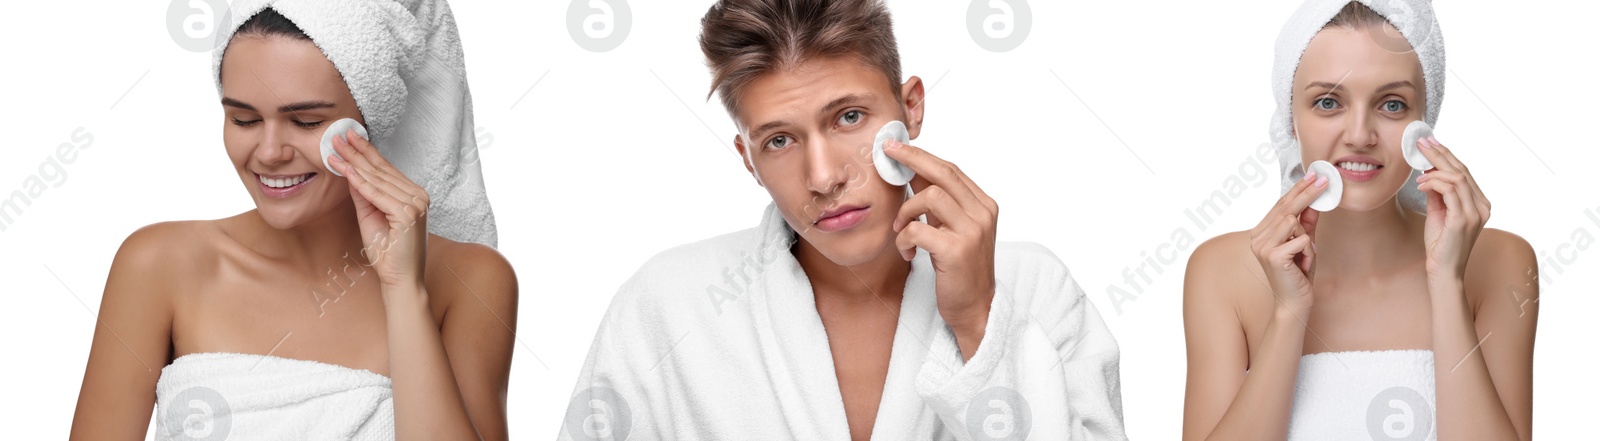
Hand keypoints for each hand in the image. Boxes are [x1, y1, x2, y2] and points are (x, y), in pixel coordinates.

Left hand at [328, 128, 430, 292]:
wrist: (401, 279)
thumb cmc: (388, 253)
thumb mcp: (370, 217)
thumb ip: (364, 195)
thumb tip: (351, 172)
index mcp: (413, 196)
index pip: (386, 170)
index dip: (366, 152)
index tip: (349, 138)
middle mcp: (418, 197)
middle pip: (381, 171)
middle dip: (357, 152)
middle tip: (339, 135)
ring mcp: (416, 205)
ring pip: (378, 180)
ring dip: (354, 163)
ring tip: (336, 149)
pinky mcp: (408, 215)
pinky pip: (378, 195)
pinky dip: (360, 182)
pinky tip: (347, 170)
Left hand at [884, 139, 997, 340]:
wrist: (976, 308)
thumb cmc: (960, 270)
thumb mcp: (953, 229)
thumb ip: (940, 204)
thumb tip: (912, 173)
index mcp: (983, 205)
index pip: (951, 169)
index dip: (922, 156)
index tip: (896, 148)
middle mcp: (982, 214)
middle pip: (943, 172)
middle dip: (911, 160)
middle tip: (886, 154)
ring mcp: (972, 231)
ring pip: (929, 196)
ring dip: (906, 211)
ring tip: (901, 229)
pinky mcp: (956, 251)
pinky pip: (918, 229)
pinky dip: (904, 238)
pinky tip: (908, 252)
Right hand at [1248, 170, 1325, 315]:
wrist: (1294, 303)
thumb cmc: (1298, 275)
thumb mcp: (1305, 244)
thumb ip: (1306, 224)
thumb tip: (1314, 203)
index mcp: (1260, 232)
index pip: (1280, 204)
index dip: (1298, 189)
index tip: (1313, 175)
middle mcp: (1257, 237)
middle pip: (1286, 208)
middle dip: (1307, 192)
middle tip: (1324, 179)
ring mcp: (1263, 246)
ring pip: (1295, 223)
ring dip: (1308, 239)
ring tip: (1305, 256)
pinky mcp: (1273, 256)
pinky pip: (1302, 240)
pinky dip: (1309, 251)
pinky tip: (1303, 264)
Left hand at [1414, 136, 1488, 283]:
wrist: (1443, 270)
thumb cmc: (1440, 244)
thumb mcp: (1438, 213)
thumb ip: (1438, 194)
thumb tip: (1429, 174)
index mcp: (1479, 203)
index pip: (1464, 172)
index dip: (1447, 155)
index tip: (1430, 143)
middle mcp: (1482, 205)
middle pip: (1462, 170)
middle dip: (1440, 154)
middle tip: (1422, 143)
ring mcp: (1475, 212)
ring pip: (1457, 178)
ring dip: (1434, 171)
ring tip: (1419, 174)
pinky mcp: (1464, 219)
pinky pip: (1450, 191)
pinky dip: (1434, 184)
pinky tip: (1421, 185)